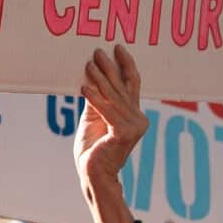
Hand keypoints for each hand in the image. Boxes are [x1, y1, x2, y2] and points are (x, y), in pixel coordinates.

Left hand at [74, 45, 147, 183]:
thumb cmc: (93, 149)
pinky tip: (84, 87)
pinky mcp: (123, 134)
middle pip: (122, 87)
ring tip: (88, 64)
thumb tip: (92, 74)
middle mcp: (138, 119)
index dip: (126, 64)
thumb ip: (97, 99)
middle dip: (110, 67)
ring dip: (100, 79)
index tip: (117, 47)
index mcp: (134, 114)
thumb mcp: (94, 117)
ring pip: (113, 97)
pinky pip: (107, 111)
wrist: (94, 175)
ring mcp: (134, 127)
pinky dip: (95, 98)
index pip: (132, 83)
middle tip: (97, 51)